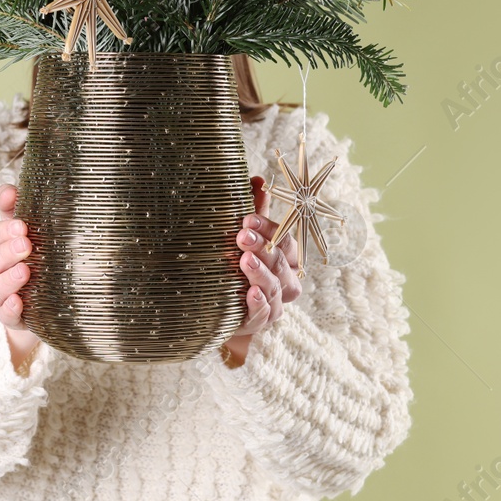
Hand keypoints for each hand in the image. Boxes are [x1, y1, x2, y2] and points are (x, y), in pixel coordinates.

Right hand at [0, 185, 40, 370]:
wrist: (52, 292)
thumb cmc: (33, 252)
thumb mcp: (23, 228)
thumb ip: (13, 207)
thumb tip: (6, 192)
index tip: (21, 225)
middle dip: (3, 254)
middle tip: (26, 244)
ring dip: (6, 280)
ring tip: (26, 270)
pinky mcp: (13, 319)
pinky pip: (4, 318)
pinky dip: (9, 310)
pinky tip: (20, 301)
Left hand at [221, 176, 300, 366]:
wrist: (215, 304)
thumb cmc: (235, 263)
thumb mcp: (243, 235)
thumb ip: (253, 209)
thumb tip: (258, 179)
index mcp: (285, 257)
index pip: (285, 239)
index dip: (269, 228)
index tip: (246, 218)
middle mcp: (285, 280)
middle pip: (282, 261)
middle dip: (263, 247)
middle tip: (242, 236)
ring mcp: (274, 303)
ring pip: (276, 287)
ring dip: (261, 273)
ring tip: (244, 261)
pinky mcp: (259, 322)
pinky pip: (265, 314)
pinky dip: (260, 304)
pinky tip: (250, 293)